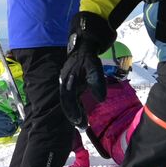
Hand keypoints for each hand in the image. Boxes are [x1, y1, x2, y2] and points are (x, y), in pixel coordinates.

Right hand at [60, 11, 115, 127]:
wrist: (85, 40)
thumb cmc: (88, 53)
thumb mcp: (93, 66)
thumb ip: (96, 81)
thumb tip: (100, 99)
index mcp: (67, 80)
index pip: (67, 100)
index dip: (72, 112)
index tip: (79, 123)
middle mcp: (66, 82)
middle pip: (67, 102)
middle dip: (73, 114)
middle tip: (82, 126)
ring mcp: (69, 81)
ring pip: (70, 100)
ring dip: (75, 110)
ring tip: (83, 121)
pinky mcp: (74, 80)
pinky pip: (74, 95)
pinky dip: (77, 104)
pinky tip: (83, 109)